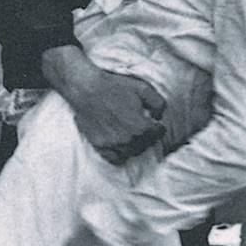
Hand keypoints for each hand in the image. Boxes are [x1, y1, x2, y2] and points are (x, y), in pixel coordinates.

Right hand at [41, 46, 165, 164]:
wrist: (87, 88)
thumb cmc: (115, 86)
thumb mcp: (143, 88)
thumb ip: (158, 103)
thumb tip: (159, 117)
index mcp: (141, 126)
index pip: (159, 133)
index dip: (158, 125)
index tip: (154, 122)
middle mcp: (129, 139)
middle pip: (146, 144)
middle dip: (148, 136)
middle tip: (143, 127)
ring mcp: (114, 144)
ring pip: (132, 152)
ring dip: (136, 145)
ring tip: (132, 134)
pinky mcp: (100, 146)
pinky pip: (116, 159)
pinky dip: (120, 154)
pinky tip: (120, 144)